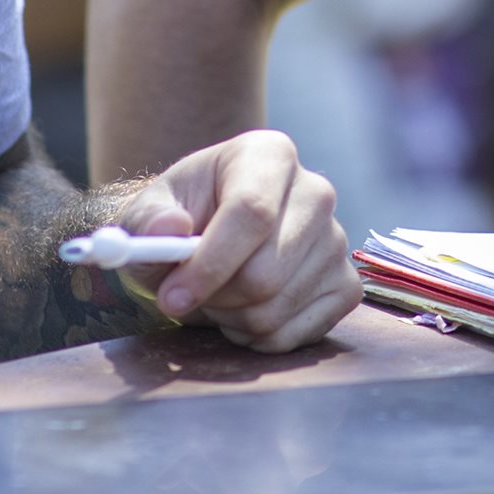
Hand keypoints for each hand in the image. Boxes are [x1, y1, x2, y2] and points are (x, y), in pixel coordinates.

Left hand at [109, 130, 357, 351]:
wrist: (208, 238)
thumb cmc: (179, 220)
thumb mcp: (147, 212)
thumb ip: (148, 219)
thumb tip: (170, 227)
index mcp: (269, 155)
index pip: (252, 212)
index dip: (210, 263)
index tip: (172, 297)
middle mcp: (316, 193)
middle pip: (266, 272)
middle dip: (215, 297)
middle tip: (187, 292)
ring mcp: (336, 242)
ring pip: (276, 309)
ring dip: (230, 319)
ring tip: (216, 295)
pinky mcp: (346, 286)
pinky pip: (295, 336)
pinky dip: (257, 338)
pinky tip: (243, 311)